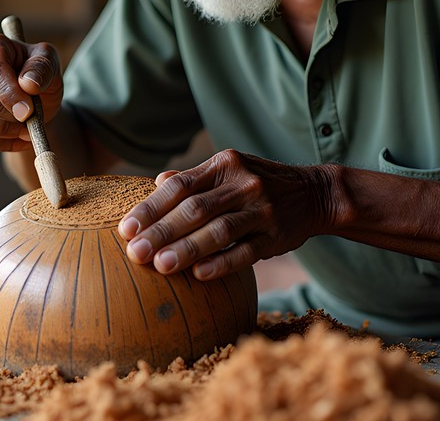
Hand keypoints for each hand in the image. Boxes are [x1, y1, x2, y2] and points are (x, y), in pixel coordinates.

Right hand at [0, 32, 62, 153]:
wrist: (32, 96)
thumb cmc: (40, 74)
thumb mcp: (50, 63)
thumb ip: (42, 69)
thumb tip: (27, 84)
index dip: (12, 96)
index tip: (29, 112)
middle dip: (18, 117)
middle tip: (35, 119)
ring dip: (15, 132)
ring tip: (31, 126)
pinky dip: (8, 143)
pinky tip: (20, 136)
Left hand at [117, 150, 330, 280]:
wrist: (314, 193)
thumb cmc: (259, 183)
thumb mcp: (229, 170)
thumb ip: (194, 178)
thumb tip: (157, 182)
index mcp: (224, 164)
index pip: (180, 186)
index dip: (151, 208)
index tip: (126, 229)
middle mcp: (242, 183)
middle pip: (195, 209)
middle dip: (162, 232)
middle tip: (135, 253)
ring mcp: (262, 209)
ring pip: (219, 230)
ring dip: (187, 249)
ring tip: (160, 266)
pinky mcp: (277, 235)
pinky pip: (246, 252)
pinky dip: (222, 263)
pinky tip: (200, 275)